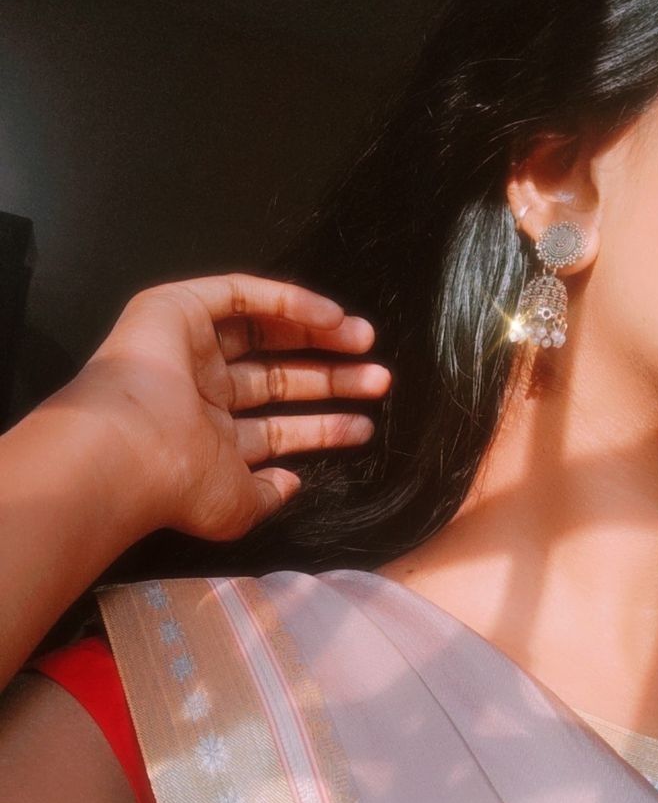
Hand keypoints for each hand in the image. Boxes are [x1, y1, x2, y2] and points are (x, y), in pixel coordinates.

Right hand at [66, 272, 388, 540]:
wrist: (131, 449)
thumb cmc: (183, 486)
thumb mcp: (238, 506)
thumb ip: (267, 496)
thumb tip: (291, 484)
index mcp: (210, 441)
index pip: (276, 431)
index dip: (323, 427)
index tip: (365, 426)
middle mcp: (200, 394)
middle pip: (278, 380)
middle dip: (330, 380)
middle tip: (379, 381)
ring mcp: (188, 349)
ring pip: (265, 334)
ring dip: (318, 337)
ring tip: (366, 344)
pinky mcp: (177, 308)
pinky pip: (242, 296)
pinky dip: (289, 302)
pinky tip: (333, 318)